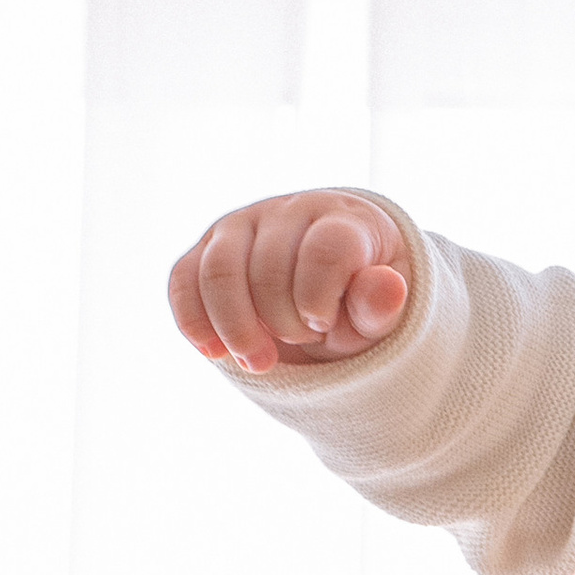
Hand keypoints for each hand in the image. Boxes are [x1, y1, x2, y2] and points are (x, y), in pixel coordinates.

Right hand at [169, 191, 411, 372]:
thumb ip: (380, 306)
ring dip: (235, 328)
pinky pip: (184, 280)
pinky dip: (193, 321)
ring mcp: (243, 225)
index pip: (325, 249)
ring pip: (218, 271)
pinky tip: (215, 354)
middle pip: (268, 268)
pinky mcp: (207, 249)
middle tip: (304, 343)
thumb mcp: (379, 316)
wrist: (327, 300)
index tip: (326, 325)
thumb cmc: (358, 306)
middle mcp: (289, 211)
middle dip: (284, 322)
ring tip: (260, 363)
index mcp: (344, 218)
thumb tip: (390, 287)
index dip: (320, 297)